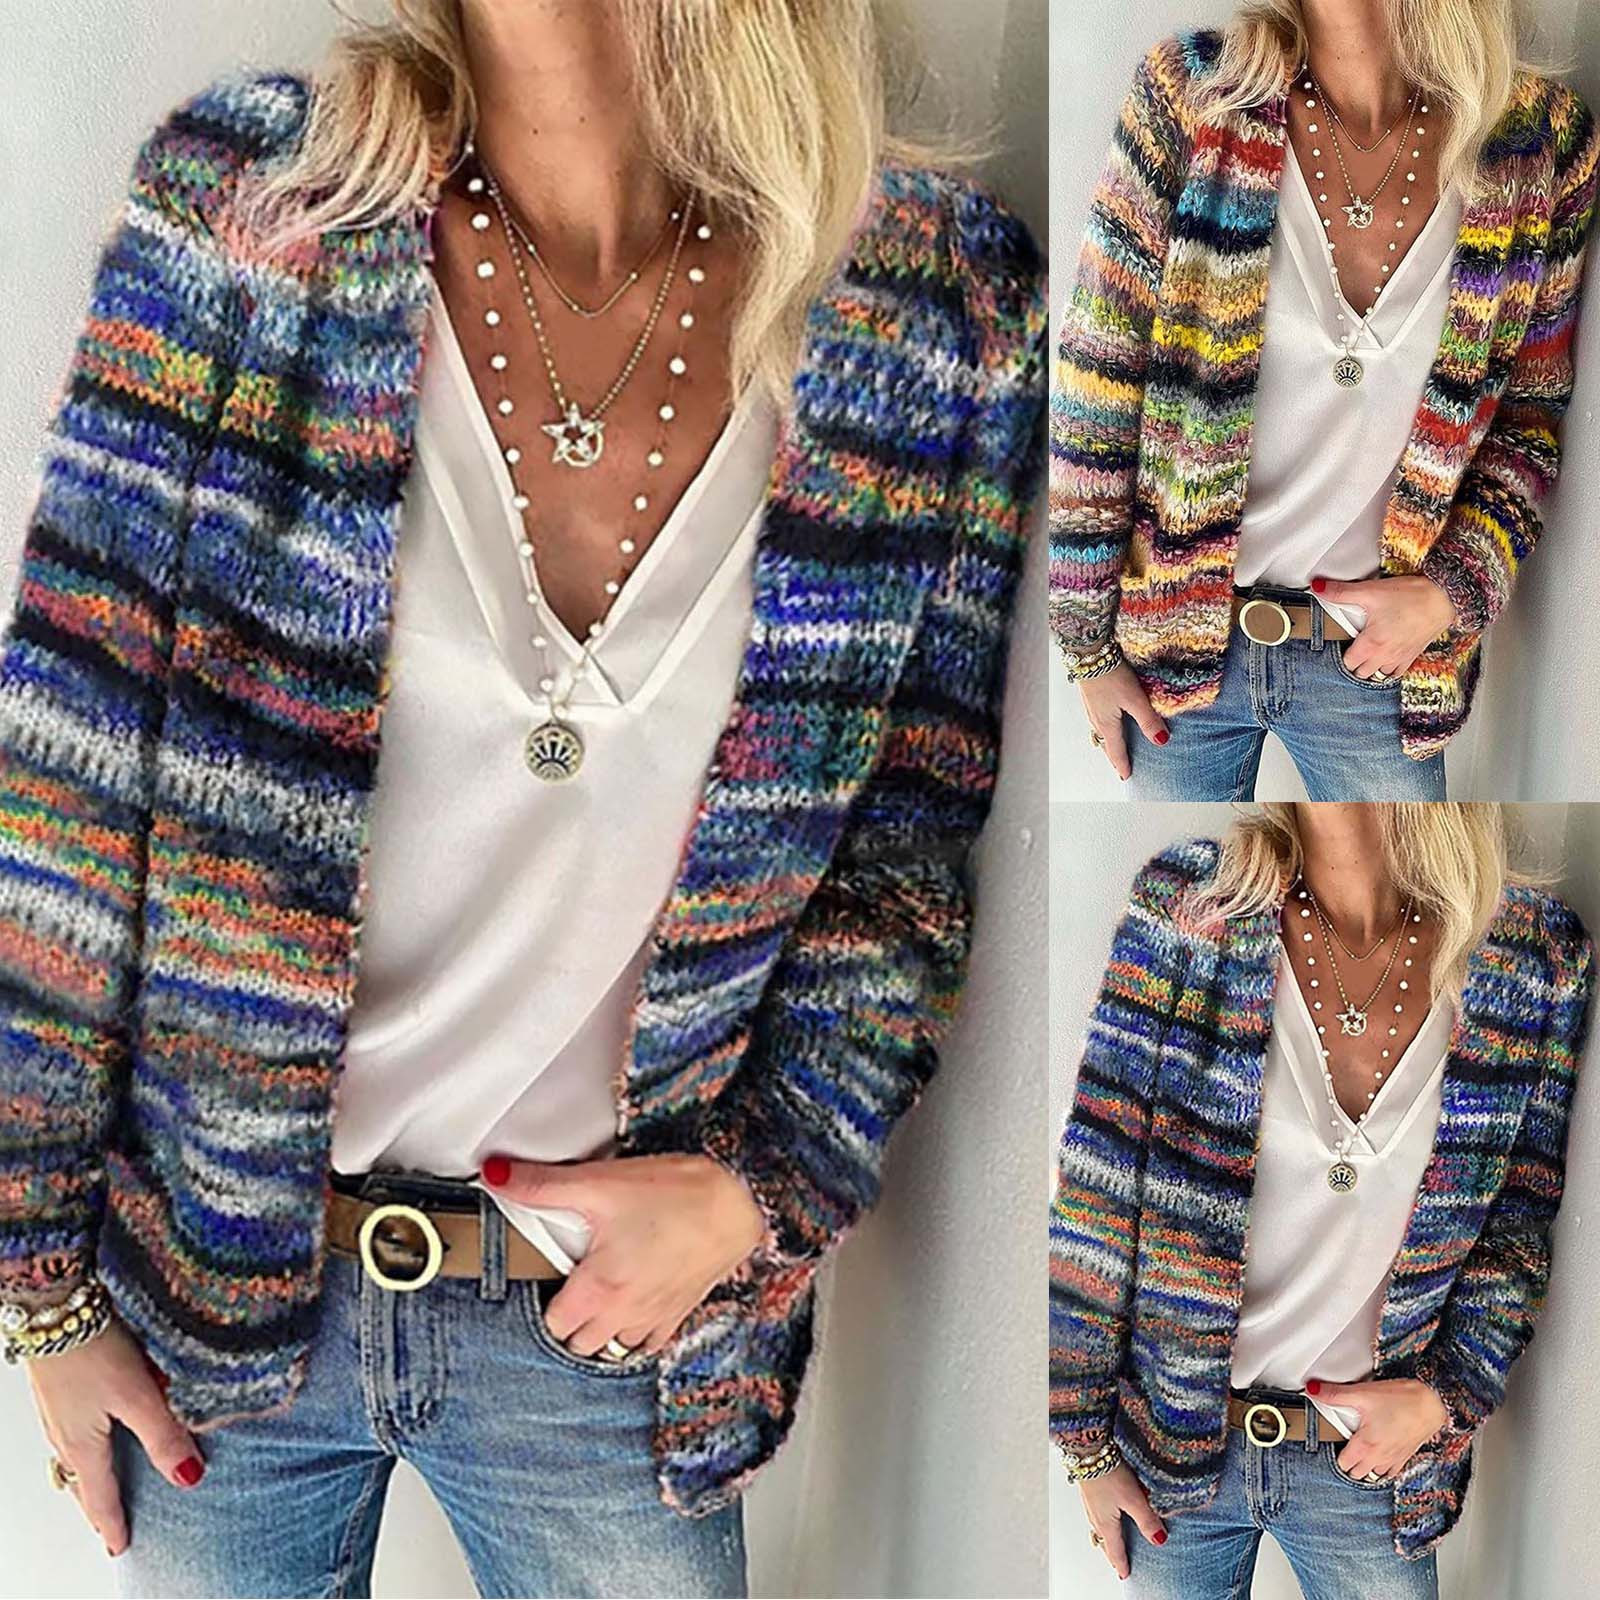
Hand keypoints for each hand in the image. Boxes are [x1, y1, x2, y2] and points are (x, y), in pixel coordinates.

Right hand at [26, 1315, 204, 1554]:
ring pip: (74, 1457)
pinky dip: (83, 1448)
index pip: (100, 1496)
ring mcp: (57, 1411)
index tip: (120, 1547)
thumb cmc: (92, 1348)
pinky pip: (70, 1433)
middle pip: (82, 1482)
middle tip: (110, 1525)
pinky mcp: (59, 1386)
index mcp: (82, 1445)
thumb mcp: (137, 1395)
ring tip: (104, 1486)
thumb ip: (164, 1435)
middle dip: (96, 1505)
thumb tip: (188, 1477)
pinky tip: (95, 1433)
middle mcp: (63, 1434)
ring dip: (90, 1476)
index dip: (113, 1522)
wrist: (54, 1304)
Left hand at [483, 1153, 763, 1356]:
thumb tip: (494, 1176)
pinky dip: (635, 1331)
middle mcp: (626, 1315)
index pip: (553, 1325)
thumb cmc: (677, 1194)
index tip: (544, 1277)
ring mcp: (656, 1318)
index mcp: (600, 1290)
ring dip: (601, 1330)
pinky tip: (634, 1302)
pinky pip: (649, 1342)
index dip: (542, 1302)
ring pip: (614, 1348)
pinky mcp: (681, 1311)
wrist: (740, 1200)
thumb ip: (541, 1185)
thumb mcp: (600, 1184)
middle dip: (568, 1321)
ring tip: (596, 1295)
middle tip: (566, 1283)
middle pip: (580, 1343)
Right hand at [1079, 1462, 1166, 1579]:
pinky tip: (1106, 1514)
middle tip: (1118, 1563)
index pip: (1115, 1550)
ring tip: (1112, 1542)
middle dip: (1112, 1553)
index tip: (1125, 1575)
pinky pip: (1095, 1515)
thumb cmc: (1108, 1473)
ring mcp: (1090, 1504)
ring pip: (1098, 1528)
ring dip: (1106, 1538)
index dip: (1122, 1564)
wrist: (1087, 1450)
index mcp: (1106, 1524)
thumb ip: (1147, 1520)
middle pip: (1104, 1542)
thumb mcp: (1133, 1499)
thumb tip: (1159, 1541)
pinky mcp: (1089, 1491)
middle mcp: (1095, 1517)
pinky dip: (1102, 1523)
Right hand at [1080, 663, 1168, 781]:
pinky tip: (1107, 722)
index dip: (1122, 765)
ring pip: (1100, 732)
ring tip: (1115, 747)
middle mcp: (1096, 719)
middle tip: (1120, 767)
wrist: (1089, 654)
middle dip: (1113, 756)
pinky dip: (1104, 729)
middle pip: (1105, 744)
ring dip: (1108, 743)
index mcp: (1107, 724)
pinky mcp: (1090, 697)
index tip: (1126, 777)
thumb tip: (1161, 741)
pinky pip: (1097, 721)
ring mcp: (1091, 708)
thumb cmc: (1111, 675)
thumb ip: (1148, 720)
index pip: (1116, 751)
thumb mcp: (1135, 699)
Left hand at [1308, 1377, 1448, 1480]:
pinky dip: (1381, 1466)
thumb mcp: (1362, 1394)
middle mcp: (1380, 1458)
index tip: (1330, 1442)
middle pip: (1357, 1472)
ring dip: (1365, 1466)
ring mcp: (1394, 1460)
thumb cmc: (1401, 1400)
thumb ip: (1334, 1394)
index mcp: (1366, 1446)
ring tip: (1358, 1448)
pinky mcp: (1405, 1456)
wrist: (1433, 1404)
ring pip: (1374, 1473)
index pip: (1343, 1464)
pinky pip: (1390, 1471)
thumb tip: (1312, 1390)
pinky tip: (1379, 1451)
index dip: (1333, 1454)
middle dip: (1348, 1462)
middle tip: (1342, 1444)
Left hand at [1312, 575, 1456, 680]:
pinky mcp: (1413, 656)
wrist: (1445, 598)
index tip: (1340, 642)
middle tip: (1352, 645)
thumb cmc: (1410, 596)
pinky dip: (1388, 668)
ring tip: (1368, 650)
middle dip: (1354, 662)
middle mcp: (1385, 657)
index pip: (1347, 663)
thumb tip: (1317, 587)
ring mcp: (1400, 659)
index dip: (1340, 654)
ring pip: (1378, 675)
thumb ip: (1341, 592)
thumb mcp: (1371, 592)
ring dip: (1370, 667)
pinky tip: (1385, 655)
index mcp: (1371, 645)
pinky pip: (1396, 673)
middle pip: (1360, 672)